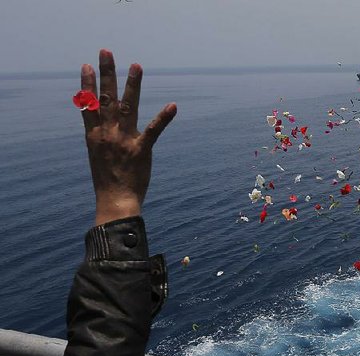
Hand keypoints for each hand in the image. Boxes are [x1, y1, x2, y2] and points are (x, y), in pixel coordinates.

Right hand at [79, 49, 176, 225]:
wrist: (115, 201)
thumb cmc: (108, 179)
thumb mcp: (97, 154)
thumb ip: (98, 134)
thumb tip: (96, 120)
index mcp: (94, 135)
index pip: (88, 104)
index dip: (88, 84)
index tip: (88, 66)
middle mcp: (107, 133)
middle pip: (105, 98)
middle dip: (106, 73)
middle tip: (106, 52)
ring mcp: (124, 140)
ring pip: (128, 106)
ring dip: (132, 85)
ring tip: (136, 65)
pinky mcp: (141, 150)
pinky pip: (154, 130)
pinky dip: (164, 118)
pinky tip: (173, 105)